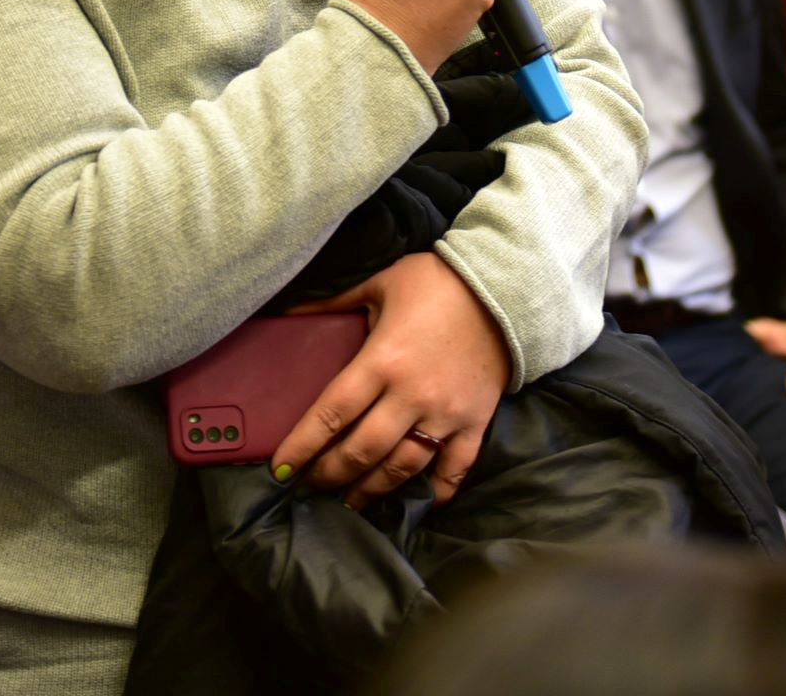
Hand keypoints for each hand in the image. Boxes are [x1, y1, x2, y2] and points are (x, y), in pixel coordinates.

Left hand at [270, 252, 511, 507]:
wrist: (505, 287)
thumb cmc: (436, 282)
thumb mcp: (379, 284)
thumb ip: (334, 304)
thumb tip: (291, 313)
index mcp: (382, 361)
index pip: (332, 414)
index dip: (302, 446)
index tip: (280, 469)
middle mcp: (411, 396)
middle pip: (361, 451)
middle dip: (330, 474)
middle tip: (311, 486)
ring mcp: (445, 415)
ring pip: (401, 468)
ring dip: (371, 489)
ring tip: (350, 501)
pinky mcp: (475, 423)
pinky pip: (455, 470)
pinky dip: (437, 492)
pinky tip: (419, 503)